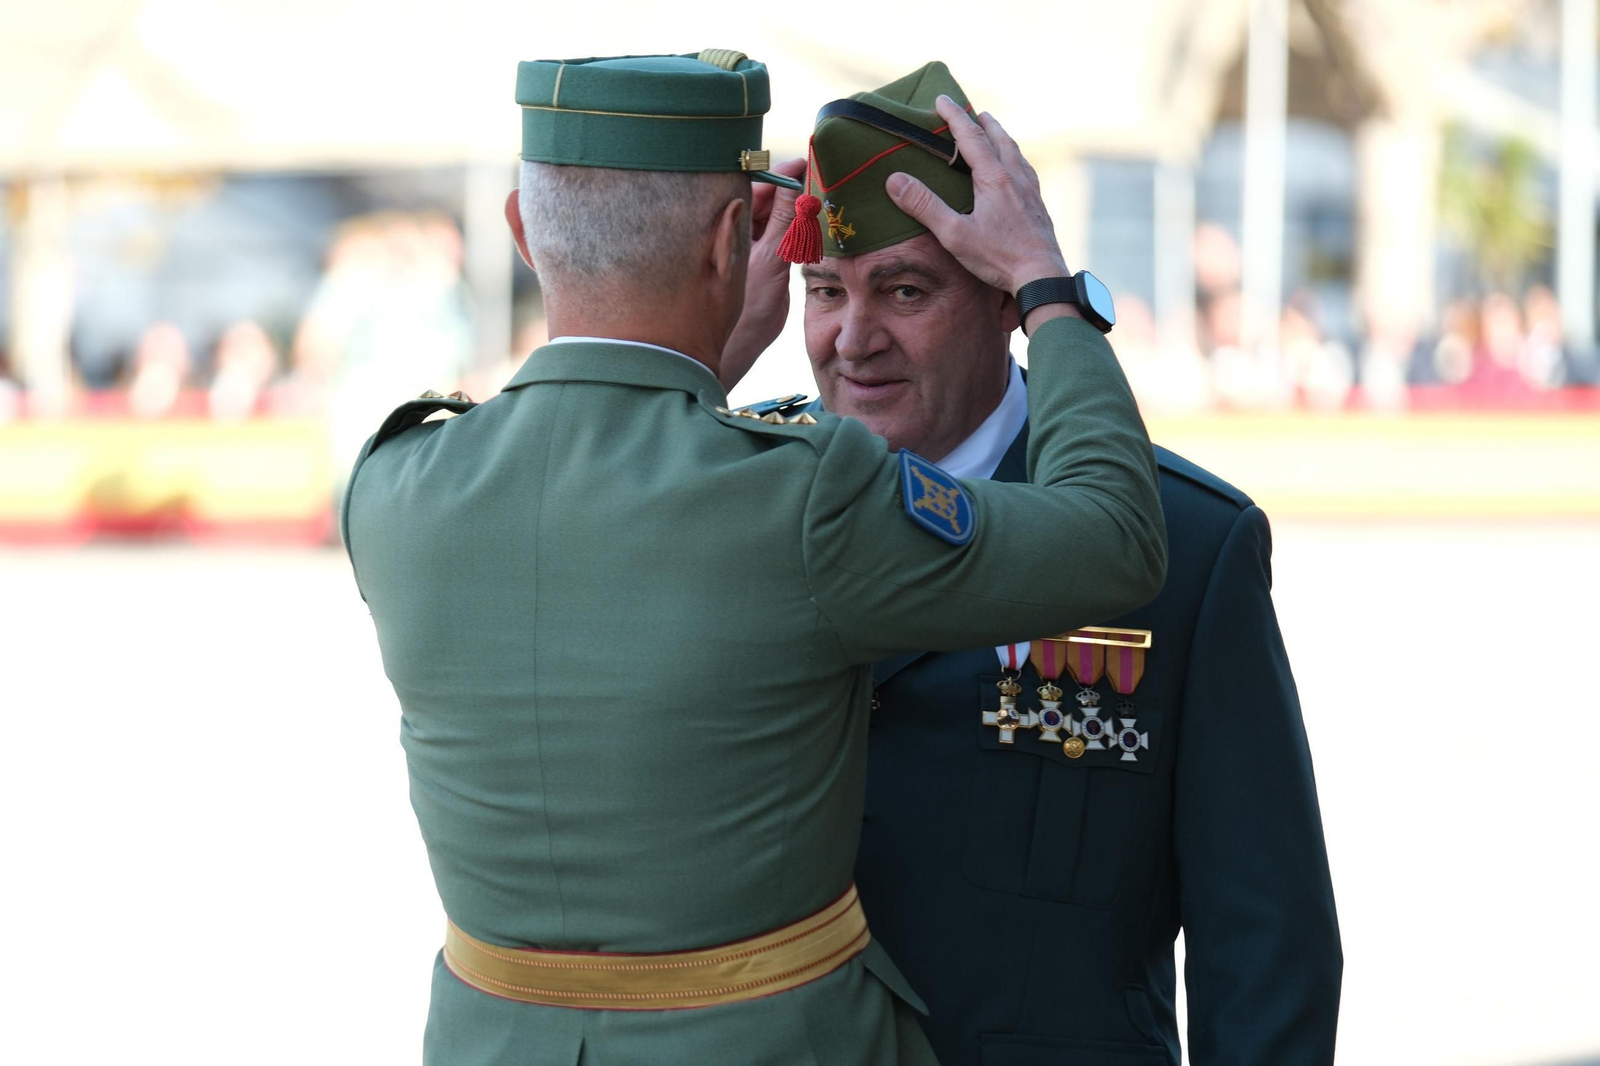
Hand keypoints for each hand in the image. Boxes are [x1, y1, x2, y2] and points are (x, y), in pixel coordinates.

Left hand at [720, 157, 807, 388]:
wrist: (740, 345)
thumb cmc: (748, 307)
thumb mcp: (772, 259)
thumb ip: (786, 221)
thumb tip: (796, 182)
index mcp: (730, 226)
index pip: (756, 188)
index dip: (780, 176)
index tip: (804, 164)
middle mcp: (736, 232)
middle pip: (764, 198)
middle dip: (788, 191)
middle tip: (816, 182)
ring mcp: (747, 245)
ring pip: (772, 216)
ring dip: (792, 211)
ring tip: (815, 204)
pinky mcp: (760, 259)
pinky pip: (777, 234)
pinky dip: (792, 229)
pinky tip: (808, 230)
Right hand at [885, 96, 1070, 296]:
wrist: (1042, 275)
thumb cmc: (997, 257)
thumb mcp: (954, 234)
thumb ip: (925, 206)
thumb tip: (895, 180)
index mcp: (993, 177)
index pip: (971, 136)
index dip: (954, 116)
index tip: (942, 99)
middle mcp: (1014, 176)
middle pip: (998, 138)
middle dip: (983, 122)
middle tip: (973, 111)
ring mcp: (1030, 190)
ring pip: (1015, 152)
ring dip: (1002, 138)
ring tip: (994, 133)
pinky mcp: (1038, 205)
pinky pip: (1025, 170)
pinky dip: (1015, 159)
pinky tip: (1016, 170)